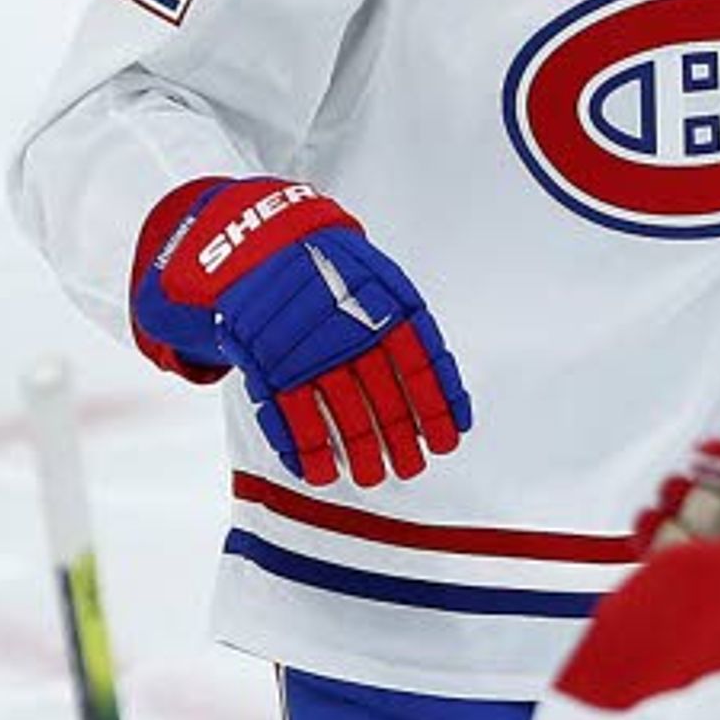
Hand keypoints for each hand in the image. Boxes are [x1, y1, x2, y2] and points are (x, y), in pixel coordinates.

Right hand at [132, 178, 469, 487]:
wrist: (265, 242)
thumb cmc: (337, 271)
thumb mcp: (383, 282)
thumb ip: (415, 335)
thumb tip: (456, 407)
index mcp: (383, 305)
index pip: (419, 366)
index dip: (434, 409)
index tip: (446, 444)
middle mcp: (346, 327)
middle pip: (380, 397)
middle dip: (397, 441)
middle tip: (408, 470)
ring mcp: (304, 345)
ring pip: (337, 410)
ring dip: (356, 450)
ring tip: (369, 478)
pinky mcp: (263, 360)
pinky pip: (285, 412)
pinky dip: (300, 445)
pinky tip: (315, 471)